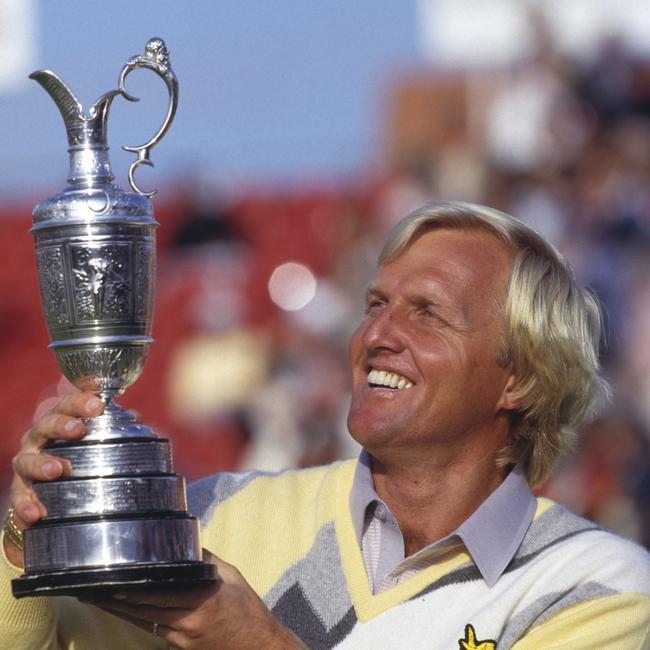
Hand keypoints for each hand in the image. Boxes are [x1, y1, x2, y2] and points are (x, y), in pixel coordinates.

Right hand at [5, 392, 103, 565]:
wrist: (47, 492)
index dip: (81, 403)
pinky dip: (26, 505)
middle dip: (60, 425)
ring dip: (41, 464)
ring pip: (27, 460)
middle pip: (45, 425)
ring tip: (57, 470)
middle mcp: (39, 439)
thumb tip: (136, 417)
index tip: (97, 405)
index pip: (68, 405)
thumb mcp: (94, 440)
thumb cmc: (76, 456)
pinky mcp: (20, 491)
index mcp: (59, 422)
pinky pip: (19, 498)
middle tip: (77, 430)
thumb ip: (115, 428)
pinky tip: (36, 513)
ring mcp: (27, 464)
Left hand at [83, 550, 304, 649]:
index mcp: (202, 599)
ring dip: (116, 609)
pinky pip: (151, 628)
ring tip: (93, 596)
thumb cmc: (247, 609)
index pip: (159, 592)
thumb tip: (184, 540)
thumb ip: (206, 560)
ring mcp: (181, 637)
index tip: (110, 578)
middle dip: (113, 598)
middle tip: (88, 586)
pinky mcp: (179, 646)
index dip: (131, 588)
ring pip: (141, 620)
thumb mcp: (231, 576)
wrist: (258, 647)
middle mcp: (188, 620)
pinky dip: (133, 616)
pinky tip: (119, 608)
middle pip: (141, 608)